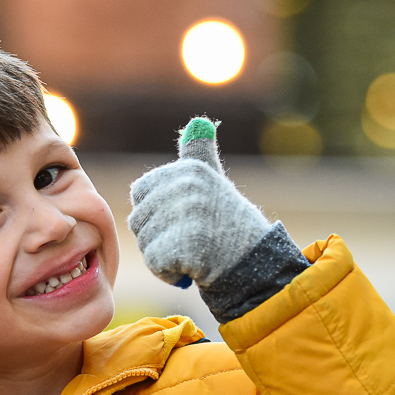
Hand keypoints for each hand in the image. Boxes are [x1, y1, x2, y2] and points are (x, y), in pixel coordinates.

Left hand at [128, 118, 269, 288]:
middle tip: (191, 239)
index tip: (182, 218)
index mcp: (188, 169)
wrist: (255, 264)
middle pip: (139, 221)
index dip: (155, 212)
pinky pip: (155, 263)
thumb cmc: (228, 224)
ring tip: (195, 253)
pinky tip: (193, 268)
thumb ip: (198, 154)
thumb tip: (198, 121)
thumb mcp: (212, 181)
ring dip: (164, 257)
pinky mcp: (184, 245)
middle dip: (158, 238)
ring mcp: (186, 215)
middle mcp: (186, 185)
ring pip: (145, 243)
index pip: (140, 192)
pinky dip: (169, 273)